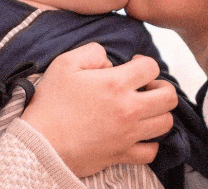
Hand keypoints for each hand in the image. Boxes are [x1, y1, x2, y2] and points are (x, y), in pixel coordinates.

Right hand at [20, 43, 177, 177]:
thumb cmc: (49, 102)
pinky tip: (138, 134)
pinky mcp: (122, 155)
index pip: (152, 67)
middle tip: (146, 87)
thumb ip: (92, 51)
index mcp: (115, 84)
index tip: (133, 65)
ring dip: (158, 113)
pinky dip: (150, 142)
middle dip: (161, 87)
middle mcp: (128, 109)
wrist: (38, 143)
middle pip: (169, 97)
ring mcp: (128, 134)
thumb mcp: (64, 64)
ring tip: (143, 109)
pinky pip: (152, 151)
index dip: (144, 62)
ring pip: (166, 123)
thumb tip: (110, 60)